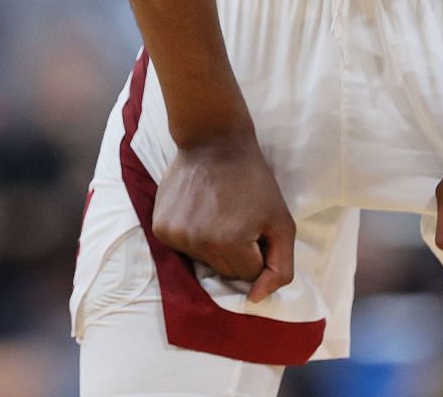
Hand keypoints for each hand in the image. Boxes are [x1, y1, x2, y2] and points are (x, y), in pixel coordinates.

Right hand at [153, 131, 295, 302]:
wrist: (213, 141)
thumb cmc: (253, 181)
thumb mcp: (281, 223)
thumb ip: (279, 268)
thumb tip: (255, 300)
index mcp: (230, 243)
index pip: (248, 275)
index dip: (256, 252)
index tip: (255, 227)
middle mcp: (198, 243)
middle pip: (224, 271)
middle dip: (236, 252)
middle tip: (237, 219)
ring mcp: (175, 235)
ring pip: (203, 261)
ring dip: (213, 244)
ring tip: (217, 212)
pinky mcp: (160, 228)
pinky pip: (184, 248)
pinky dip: (193, 236)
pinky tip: (198, 211)